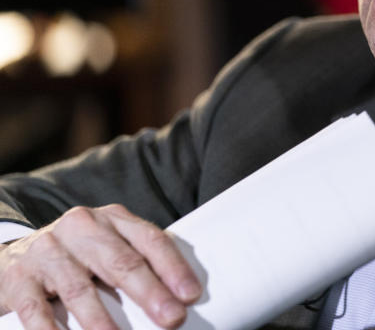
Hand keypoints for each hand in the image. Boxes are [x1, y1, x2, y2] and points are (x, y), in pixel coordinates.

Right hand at [0, 205, 200, 329]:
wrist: (15, 254)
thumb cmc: (77, 255)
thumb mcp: (108, 246)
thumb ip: (136, 259)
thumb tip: (176, 296)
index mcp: (111, 219)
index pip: (150, 240)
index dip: (173, 267)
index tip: (191, 294)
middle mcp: (81, 228)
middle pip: (121, 262)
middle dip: (150, 292)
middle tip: (172, 318)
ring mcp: (47, 251)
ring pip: (79, 288)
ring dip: (102, 319)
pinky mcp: (18, 278)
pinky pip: (36, 309)